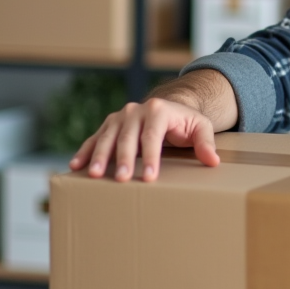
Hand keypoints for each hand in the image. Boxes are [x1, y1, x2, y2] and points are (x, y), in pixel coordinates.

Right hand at [68, 70, 236, 181]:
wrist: (168, 108)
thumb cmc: (185, 122)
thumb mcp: (201, 127)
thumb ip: (206, 142)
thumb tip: (213, 161)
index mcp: (158, 110)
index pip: (153, 136)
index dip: (151, 157)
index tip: (150, 177)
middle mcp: (135, 111)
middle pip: (127, 137)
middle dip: (124, 159)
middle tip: (122, 180)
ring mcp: (119, 117)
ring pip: (107, 137)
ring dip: (100, 157)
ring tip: (95, 176)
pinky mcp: (108, 125)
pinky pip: (94, 139)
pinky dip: (85, 152)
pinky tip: (76, 166)